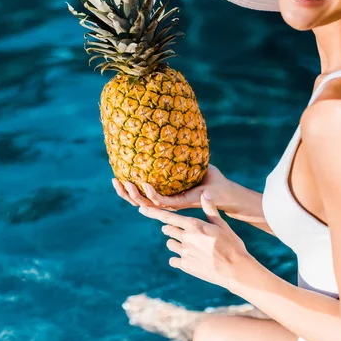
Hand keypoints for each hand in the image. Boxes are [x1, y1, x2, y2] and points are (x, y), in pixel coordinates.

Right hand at [112, 164, 232, 210]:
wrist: (226, 192)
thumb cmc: (211, 178)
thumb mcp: (191, 164)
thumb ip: (178, 155)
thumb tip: (167, 135)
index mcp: (167, 194)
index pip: (142, 194)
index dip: (127, 188)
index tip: (116, 175)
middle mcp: (167, 201)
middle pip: (139, 201)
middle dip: (124, 193)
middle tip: (114, 180)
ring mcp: (173, 204)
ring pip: (147, 203)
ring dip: (133, 195)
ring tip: (124, 182)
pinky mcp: (181, 204)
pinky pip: (163, 201)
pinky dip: (151, 194)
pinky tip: (143, 184)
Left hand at [138, 190, 250, 289]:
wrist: (236, 269)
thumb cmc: (232, 245)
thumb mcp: (222, 225)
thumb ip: (210, 210)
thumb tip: (205, 193)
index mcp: (194, 225)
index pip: (168, 216)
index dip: (154, 212)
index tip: (142, 209)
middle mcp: (186, 238)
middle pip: (168, 230)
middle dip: (171, 229)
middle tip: (184, 232)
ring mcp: (184, 253)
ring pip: (170, 244)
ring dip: (176, 244)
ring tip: (191, 247)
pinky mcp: (185, 266)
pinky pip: (174, 260)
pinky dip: (179, 259)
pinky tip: (191, 259)